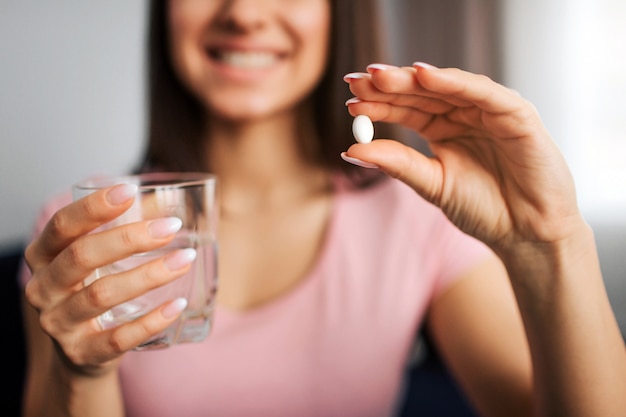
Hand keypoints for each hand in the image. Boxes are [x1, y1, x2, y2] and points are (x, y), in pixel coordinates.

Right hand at [23, 184, 191, 375]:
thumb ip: (123, 228)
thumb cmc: (91, 289)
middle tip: (171, 227)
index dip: (94, 207)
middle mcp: (43, 289)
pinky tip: (178, 304)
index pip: (62, 225)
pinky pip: (119, 338)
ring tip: (185, 259)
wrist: (80, 352)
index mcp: (43, 257)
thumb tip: (163, 201)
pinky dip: (151, 321)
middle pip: (82, 256)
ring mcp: (60, 324)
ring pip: (102, 294)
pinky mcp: (83, 353)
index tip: (130, 190)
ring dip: (148, 275)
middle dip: (129, 238)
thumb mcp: (97, 259)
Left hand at [343, 63, 583, 251]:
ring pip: (448, 87)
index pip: (407, 110)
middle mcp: (464, 115)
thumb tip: (350, 150)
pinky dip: (456, 82)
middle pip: (422, 94)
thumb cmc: (484, 210)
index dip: (379, 104)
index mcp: (443, 130)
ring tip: (382, 76)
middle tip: (358, 82)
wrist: (527, 234)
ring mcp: (490, 112)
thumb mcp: (432, 183)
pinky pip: (484, 93)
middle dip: (390, 87)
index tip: (350, 103)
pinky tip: (425, 76)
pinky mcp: (516, 115)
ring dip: (415, 80)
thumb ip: (396, 164)